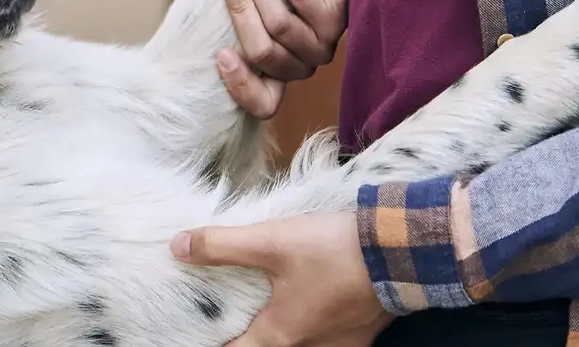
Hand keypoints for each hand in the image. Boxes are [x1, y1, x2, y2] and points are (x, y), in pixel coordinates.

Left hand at [171, 212, 390, 346]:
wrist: (401, 251)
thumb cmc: (332, 251)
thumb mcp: (272, 241)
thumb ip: (222, 246)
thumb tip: (177, 247)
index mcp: (278, 337)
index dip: (215, 342)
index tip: (202, 330)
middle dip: (251, 337)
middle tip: (238, 316)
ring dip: (285, 333)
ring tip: (273, 310)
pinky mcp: (362, 337)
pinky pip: (329, 342)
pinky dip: (314, 330)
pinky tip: (314, 306)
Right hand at [218, 0, 349, 118]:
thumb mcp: (254, 6)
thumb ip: (235, 14)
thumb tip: (203, 3)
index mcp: (279, 73)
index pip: (265, 103)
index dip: (241, 87)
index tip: (220, 55)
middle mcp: (302, 66)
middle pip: (263, 52)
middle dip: (239, 11)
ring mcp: (322, 44)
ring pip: (279, 24)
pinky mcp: (337, 18)